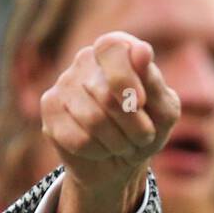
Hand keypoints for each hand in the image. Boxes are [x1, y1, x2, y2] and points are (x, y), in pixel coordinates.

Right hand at [39, 31, 180, 212]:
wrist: (121, 164)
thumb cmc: (145, 131)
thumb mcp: (163, 112)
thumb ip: (155, 84)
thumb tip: (142, 51)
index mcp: (116, 52)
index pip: (112, 49)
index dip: (126, 79)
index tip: (141, 102)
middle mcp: (86, 61)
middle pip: (107, 95)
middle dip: (134, 127)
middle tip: (141, 136)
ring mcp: (64, 83)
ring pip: (92, 120)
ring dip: (118, 143)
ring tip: (122, 144)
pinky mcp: (50, 110)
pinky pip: (78, 139)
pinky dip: (99, 152)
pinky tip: (100, 149)